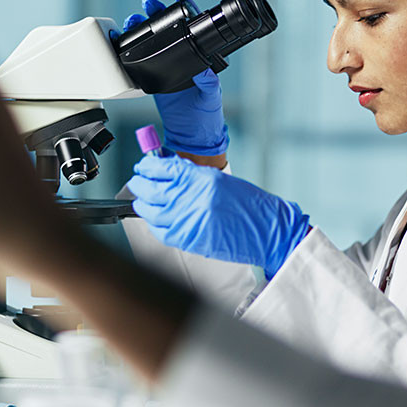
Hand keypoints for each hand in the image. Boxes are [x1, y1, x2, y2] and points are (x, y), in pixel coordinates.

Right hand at [124, 0, 228, 157]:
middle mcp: (184, 57)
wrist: (191, 135)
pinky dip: (133, 47)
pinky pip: (142, 58)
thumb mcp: (211, 97)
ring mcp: (167, 65)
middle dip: (158, 12)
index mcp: (201, 57)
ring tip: (134, 18)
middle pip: (170, 28)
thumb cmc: (206, 116)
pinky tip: (126, 39)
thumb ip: (209, 84)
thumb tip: (205, 71)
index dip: (188, 6)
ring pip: (154, 40)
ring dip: (143, 26)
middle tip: (149, 3)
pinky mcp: (153, 77)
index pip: (195, 26)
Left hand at [128, 154, 310, 279]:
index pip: (162, 168)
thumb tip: (167, 171)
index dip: (147, 167)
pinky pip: (160, 231)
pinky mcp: (188, 239)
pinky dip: (153, 224)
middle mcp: (191, 198)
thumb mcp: (220, 181)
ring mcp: (187, 220)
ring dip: (142, 204)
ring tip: (142, 201)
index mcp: (201, 178)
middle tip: (138, 181)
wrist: (268, 230)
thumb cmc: (249, 205)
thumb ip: (192, 176)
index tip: (143, 166)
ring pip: (149, 211)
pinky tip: (154, 219)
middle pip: (150, 189)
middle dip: (139, 184)